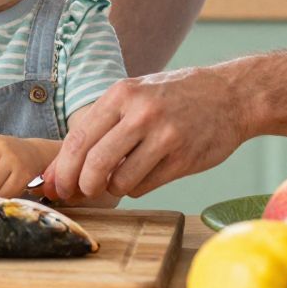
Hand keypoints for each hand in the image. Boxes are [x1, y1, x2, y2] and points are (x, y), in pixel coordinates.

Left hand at [41, 67, 247, 199]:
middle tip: (80, 193)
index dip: (62, 168)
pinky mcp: (183, 158)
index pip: (78, 138)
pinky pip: (144, 187)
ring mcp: (165, 136)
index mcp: (122, 94)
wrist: (231, 95)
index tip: (55, 186)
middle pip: (95, 163)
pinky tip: (144, 174)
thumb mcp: (135, 96)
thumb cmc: (174, 97)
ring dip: (113, 188)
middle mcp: (142, 113)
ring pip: (119, 180)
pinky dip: (136, 188)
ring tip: (121, 177)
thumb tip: (60, 168)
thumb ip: (100, 126)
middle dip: (81, 186)